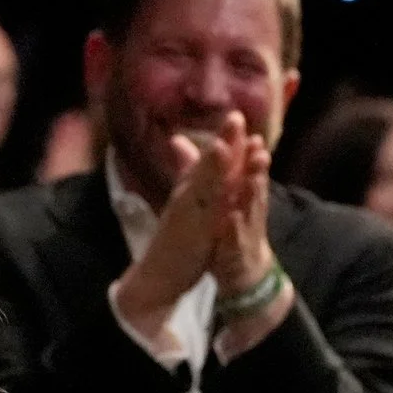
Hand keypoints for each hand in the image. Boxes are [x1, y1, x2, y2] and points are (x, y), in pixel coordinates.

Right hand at [112, 117, 237, 338]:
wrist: (155, 277)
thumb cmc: (174, 239)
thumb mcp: (182, 201)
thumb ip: (184, 171)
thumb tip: (179, 141)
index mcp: (189, 190)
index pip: (209, 161)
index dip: (224, 139)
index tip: (237, 116)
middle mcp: (187, 198)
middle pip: (207, 167)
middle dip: (222, 144)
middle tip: (235, 117)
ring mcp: (186, 217)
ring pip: (203, 190)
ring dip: (213, 168)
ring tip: (225, 145)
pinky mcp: (187, 237)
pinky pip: (199, 220)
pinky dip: (208, 209)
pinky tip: (219, 195)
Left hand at [209, 127, 276, 295]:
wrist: (243, 268)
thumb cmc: (232, 226)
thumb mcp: (220, 196)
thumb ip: (210, 168)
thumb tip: (199, 141)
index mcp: (240, 190)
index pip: (241, 163)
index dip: (240, 143)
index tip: (238, 119)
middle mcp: (246, 205)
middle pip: (251, 179)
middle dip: (253, 162)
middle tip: (256, 142)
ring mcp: (244, 227)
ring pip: (249, 207)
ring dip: (252, 191)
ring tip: (253, 176)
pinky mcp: (235, 250)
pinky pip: (235, 239)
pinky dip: (234, 229)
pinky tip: (232, 218)